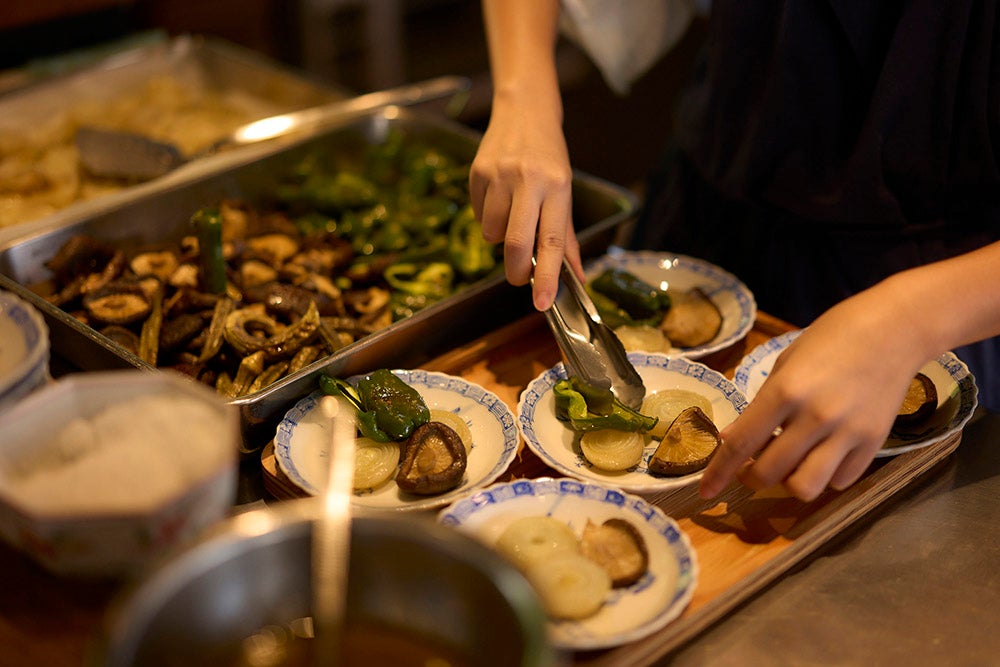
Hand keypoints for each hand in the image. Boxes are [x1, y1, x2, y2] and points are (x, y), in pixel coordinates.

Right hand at [469, 94, 582, 310]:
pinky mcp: (477, 173)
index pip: (552, 240)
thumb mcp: (565, 192)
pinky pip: (477, 215)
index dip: (547, 276)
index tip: (543, 303)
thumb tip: (578, 277)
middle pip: (516, 243)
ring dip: (499, 238)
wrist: (523, 112)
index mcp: (557, 186)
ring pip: (491, 234)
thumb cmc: (549, 158)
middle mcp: (527, 179)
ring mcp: (498, 175)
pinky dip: (487, 217)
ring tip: (511, 216)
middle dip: (517, 271)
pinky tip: (498, 198)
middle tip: (520, 278)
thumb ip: (567, 237)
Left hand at [698, 289, 931, 501]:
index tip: (706, 491)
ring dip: (789, 482)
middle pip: (769, 473)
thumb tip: (733, 441)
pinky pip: (840, 480)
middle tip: (751, 467)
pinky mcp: (874, 443)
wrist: (894, 328)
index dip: (718, 473)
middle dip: (751, 478)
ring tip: (789, 464)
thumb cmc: (832, 337)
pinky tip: (823, 456)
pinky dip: (826, 476)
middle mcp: (815, 417)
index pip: (741, 445)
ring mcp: (848, 433)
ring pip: (805, 487)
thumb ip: (760, 405)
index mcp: (785, 391)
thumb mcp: (785, 363)